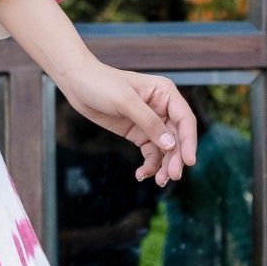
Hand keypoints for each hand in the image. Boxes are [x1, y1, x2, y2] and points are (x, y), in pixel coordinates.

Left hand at [58, 59, 197, 185]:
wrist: (77, 84)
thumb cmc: (102, 84)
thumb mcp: (125, 101)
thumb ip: (149, 122)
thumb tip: (170, 145)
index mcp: (165, 93)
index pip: (184, 120)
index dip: (189, 141)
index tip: (189, 162)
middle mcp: (162, 108)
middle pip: (177, 137)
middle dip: (176, 158)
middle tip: (172, 176)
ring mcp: (150, 122)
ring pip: (165, 148)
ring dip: (164, 165)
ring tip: (159, 181)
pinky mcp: (138, 133)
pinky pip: (150, 152)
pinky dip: (149, 164)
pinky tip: (141, 174)